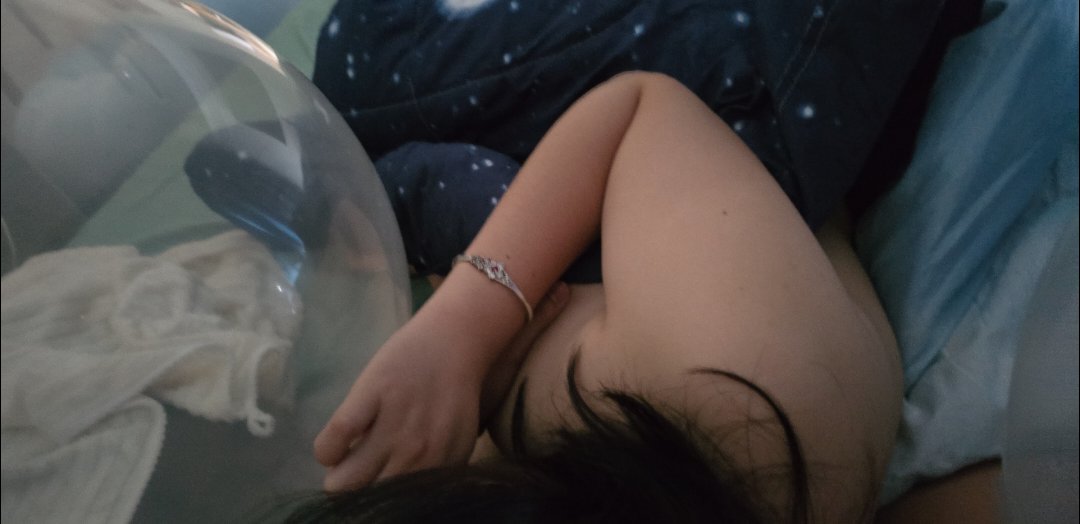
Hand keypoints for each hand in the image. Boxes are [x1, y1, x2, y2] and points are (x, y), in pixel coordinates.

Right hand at [314, 282, 569, 490]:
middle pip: (369, 502)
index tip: (377, 493)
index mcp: (440, 466)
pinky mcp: (367, 399)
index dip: (382, 503)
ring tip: (343, 462)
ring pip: (342, 483)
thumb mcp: (453, 440)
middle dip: (355, 495)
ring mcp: (391, 427)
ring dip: (337, 477)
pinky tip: (335, 443)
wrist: (455, 337)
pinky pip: (330, 445)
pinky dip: (327, 450)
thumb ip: (434, 470)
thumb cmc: (453, 389)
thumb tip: (402, 496)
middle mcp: (417, 454)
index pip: (402, 507)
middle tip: (356, 478)